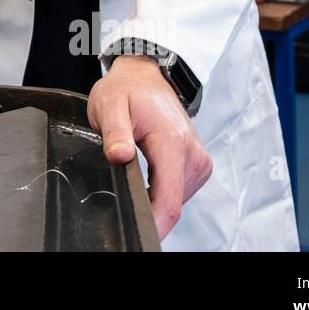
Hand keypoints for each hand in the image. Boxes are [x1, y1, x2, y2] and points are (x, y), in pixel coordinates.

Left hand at [87, 54, 212, 239]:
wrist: (146, 77)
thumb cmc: (128, 90)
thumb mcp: (109, 106)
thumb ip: (114, 134)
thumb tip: (119, 156)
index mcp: (173, 142)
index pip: (169, 201)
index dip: (153, 224)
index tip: (135, 232)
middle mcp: (193, 154)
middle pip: (172, 205)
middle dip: (147, 210)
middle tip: (121, 192)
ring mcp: (198, 161)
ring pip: (176, 201)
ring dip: (154, 199)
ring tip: (133, 172)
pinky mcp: (198, 165)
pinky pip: (179, 191)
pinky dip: (162, 191)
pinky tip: (147, 173)